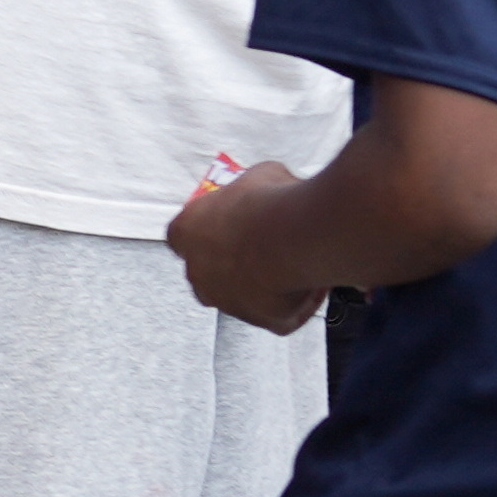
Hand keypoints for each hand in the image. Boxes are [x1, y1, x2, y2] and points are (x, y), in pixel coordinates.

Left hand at [167, 169, 322, 332]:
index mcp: (187, 231)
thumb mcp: (258, 175)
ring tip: (292, 261)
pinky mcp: (263, 320)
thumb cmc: (268, 205)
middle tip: (261, 241)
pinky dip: (296, 302)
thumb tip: (269, 188)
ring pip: (242, 295)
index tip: (229, 218)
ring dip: (261, 282)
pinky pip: (280, 313)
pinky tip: (312, 283)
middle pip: (208, 270)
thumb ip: (252, 189)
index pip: (184, 233)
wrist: (292, 235)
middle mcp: (199, 273)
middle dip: (232, 260)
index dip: (209, 226)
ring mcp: (227, 301)